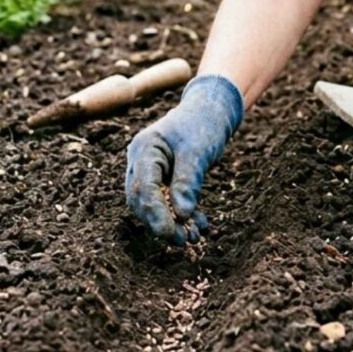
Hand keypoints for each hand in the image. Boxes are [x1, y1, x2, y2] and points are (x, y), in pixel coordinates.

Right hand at [125, 75, 242, 245]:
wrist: (211, 111)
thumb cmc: (203, 125)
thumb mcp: (198, 152)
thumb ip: (188, 182)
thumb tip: (181, 215)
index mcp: (144, 149)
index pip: (143, 188)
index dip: (154, 214)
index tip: (170, 233)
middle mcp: (141, 161)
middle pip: (142, 200)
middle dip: (162, 223)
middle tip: (184, 240)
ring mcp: (150, 170)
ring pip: (153, 205)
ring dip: (172, 223)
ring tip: (194, 237)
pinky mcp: (163, 178)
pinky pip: (166, 202)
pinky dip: (182, 215)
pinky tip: (199, 224)